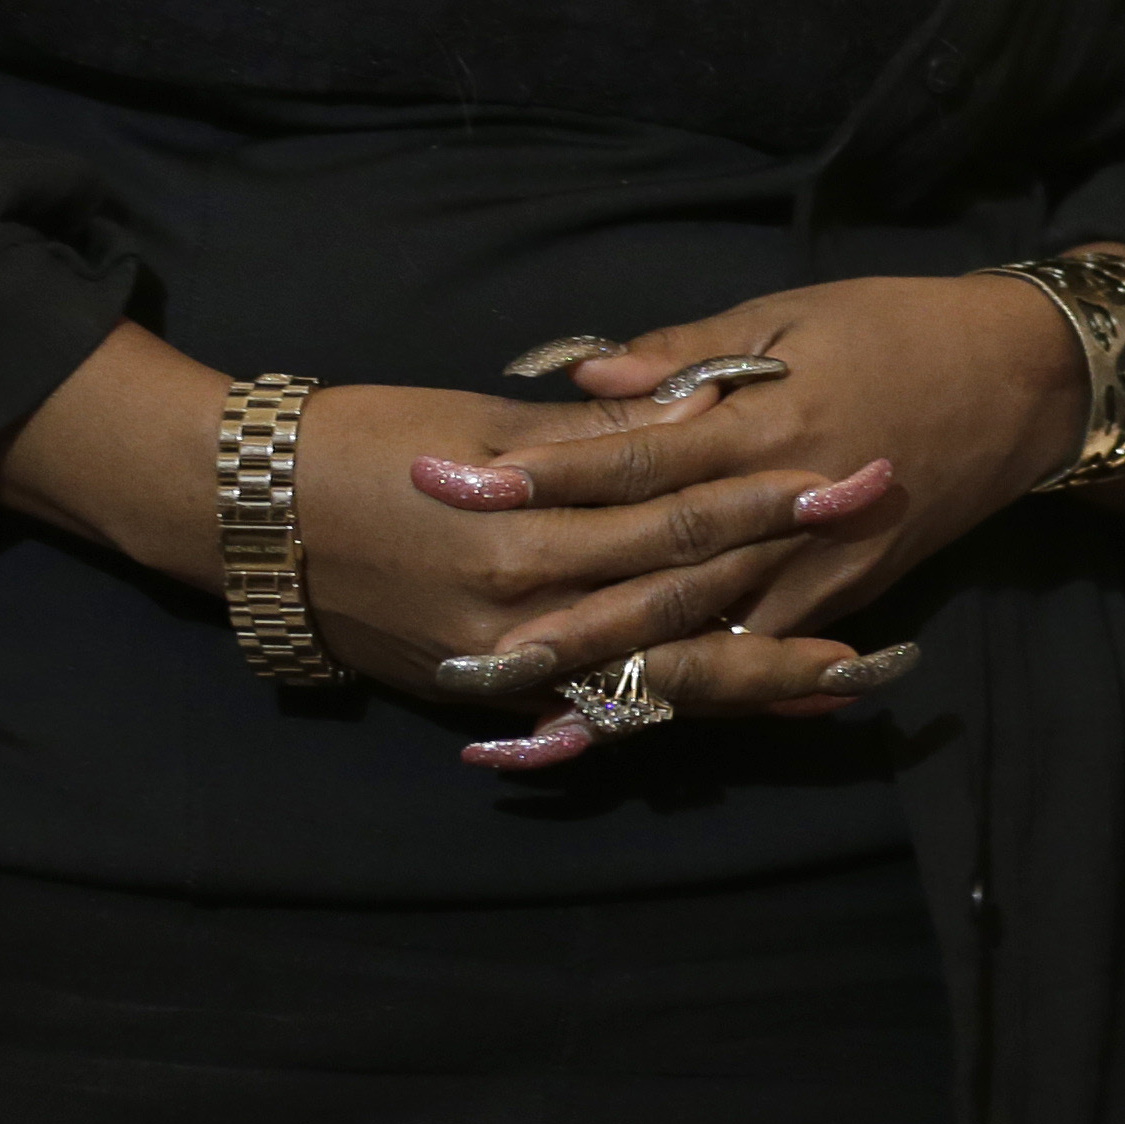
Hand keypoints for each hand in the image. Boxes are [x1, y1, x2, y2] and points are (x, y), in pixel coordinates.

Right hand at [0, 321, 876, 729]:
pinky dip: (679, 709)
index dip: (764, 502)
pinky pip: (603, 710)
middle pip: (681, 605)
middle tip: (879, 572)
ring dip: (759, 676)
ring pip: (655, 676)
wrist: (245, 517)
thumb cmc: (366, 441)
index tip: (848, 479)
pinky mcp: (490, 695)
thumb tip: (705, 412)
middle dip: (788, 585)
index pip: (674, 517)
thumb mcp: (482, 422)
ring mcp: (507, 669)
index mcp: (526, 532)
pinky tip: (751, 708)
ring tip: (856, 672)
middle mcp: (523, 615)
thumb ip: (598, 435)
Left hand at [417, 271, 1116, 757]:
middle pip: (656, 575)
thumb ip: (682, 355)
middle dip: (555, 615)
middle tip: (457, 649)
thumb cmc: (900, 327)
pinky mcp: (843, 598)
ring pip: (705, 639)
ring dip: (614, 682)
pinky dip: (690, 698)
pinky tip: (624, 726)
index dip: (544, 475)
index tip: (456, 487)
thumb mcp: (789, 314)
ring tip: (518, 717)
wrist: (1025, 380)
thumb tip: (579, 378)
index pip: (636, 458)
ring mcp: (822, 568)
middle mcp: (790, 511)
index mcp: (770, 423)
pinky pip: (757, 660)